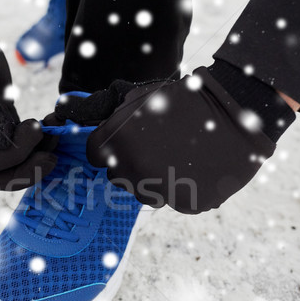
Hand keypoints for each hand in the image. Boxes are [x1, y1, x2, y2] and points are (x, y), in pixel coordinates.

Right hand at [0, 17, 57, 189]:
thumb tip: (5, 144)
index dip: (10, 153)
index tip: (34, 128)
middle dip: (24, 170)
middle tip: (51, 157)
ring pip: (9, 169)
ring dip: (35, 161)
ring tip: (56, 138)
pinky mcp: (1, 131)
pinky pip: (20, 151)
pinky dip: (38, 147)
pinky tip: (53, 131)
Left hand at [58, 68, 281, 213]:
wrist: (237, 113)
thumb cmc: (183, 100)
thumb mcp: (139, 96)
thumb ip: (103, 109)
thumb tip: (62, 108)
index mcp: (116, 144)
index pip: (96, 156)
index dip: (109, 147)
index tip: (124, 140)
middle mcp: (132, 171)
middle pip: (117, 177)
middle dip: (129, 164)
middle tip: (155, 145)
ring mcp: (160, 191)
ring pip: (144, 192)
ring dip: (153, 179)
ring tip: (176, 155)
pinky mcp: (186, 204)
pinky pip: (173, 200)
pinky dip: (180, 188)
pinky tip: (193, 167)